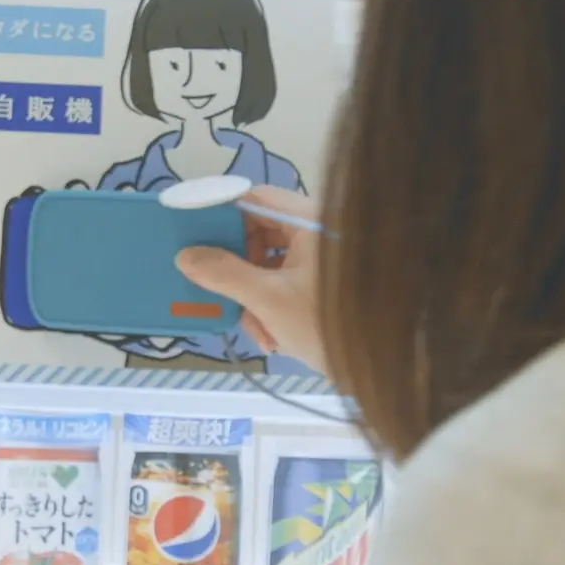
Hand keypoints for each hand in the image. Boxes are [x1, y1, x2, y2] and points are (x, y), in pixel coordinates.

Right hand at [175, 187, 326, 371]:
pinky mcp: (320, 280)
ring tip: (258, 330)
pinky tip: (272, 337)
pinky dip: (270, 305)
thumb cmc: (326, 324)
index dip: (221, 212)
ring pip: (267, 262)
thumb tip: (185, 256)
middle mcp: (316, 230)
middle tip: (217, 288)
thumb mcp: (268, 299)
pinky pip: (282, 280)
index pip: (255, 199)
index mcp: (310, 220)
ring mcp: (319, 257)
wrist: (379, 366)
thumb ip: (224, 274)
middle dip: (237, 269)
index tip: (194, 231)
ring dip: (252, 296)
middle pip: (259, 233)